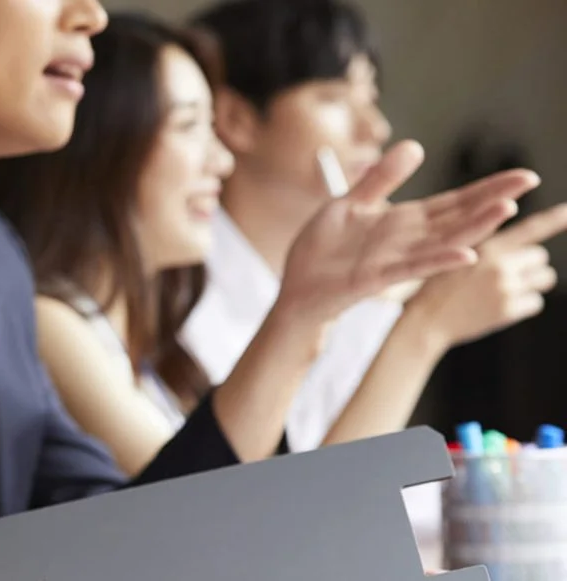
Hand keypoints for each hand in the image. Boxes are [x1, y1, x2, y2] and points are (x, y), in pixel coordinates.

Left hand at [278, 140, 538, 325]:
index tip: (523, 176)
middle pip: (457, 218)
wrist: (296, 287)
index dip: (486, 189)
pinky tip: (465, 255)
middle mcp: (406, 241)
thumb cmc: (322, 249)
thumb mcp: (349, 202)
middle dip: (492, 200)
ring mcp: (394, 260)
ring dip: (474, 227)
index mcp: (402, 221)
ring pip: (443, 242)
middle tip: (529, 180)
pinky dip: (438, 261)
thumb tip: (415, 146)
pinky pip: (412, 269)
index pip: (453, 202)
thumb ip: (380, 178)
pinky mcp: (375, 278)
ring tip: (507, 210)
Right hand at [406, 204, 566, 347]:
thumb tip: (527, 248)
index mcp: (486, 247)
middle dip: (529, 264)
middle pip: (539, 256)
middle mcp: (499, 265)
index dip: (554, 219)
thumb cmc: (438, 287)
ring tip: (507, 288)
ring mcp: (505, 289)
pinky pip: (535, 302)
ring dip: (532, 282)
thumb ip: (489, 249)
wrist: (426, 321)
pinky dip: (524, 303)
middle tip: (508, 273)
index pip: (529, 228)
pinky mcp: (507, 311)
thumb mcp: (456, 255)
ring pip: (544, 278)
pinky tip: (502, 305)